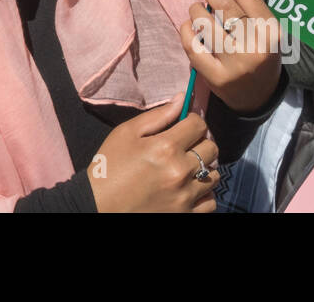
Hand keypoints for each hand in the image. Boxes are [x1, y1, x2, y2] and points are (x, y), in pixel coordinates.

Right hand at [87, 99, 217, 212]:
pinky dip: (204, 194)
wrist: (99, 206)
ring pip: (214, 175)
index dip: (192, 122)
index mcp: (165, 147)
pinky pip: (211, 202)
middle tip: (185, 147)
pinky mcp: (185, 214)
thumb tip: (182, 99)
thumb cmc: (110, 166)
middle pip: (211, 148)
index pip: (199, 125)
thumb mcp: (126, 133)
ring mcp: (184, 196)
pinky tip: (189, 189)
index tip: (183, 126)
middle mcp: (180, 171)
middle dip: (200, 142)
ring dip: (203, 168)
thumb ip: (157, 116)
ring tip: (186, 168)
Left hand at [179, 0, 281, 113]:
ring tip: (197, 8)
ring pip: (203, 22)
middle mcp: (255, 46)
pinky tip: (189, 26)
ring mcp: (235, 63)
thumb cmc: (258, 51)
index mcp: (270, 29)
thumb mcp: (259, 23)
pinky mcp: (216, 77)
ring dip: (195, 9)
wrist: (259, 96)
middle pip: (222, 4)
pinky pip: (192, 45)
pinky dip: (186, 30)